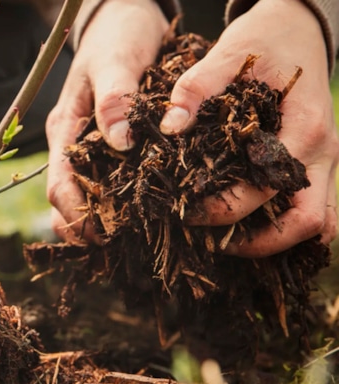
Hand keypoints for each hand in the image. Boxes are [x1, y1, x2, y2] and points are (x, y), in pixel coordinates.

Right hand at [46, 0, 167, 240]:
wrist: (127, 15)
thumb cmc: (118, 35)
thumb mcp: (115, 61)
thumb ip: (115, 98)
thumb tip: (120, 142)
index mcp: (65, 129)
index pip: (59, 185)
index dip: (75, 215)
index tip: (101, 234)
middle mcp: (74, 145)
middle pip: (69, 201)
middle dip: (87, 227)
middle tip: (120, 247)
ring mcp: (92, 147)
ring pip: (89, 196)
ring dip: (104, 220)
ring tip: (134, 240)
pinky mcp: (114, 146)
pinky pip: (113, 181)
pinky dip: (123, 202)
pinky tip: (147, 214)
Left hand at [159, 0, 338, 256]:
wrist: (297, 30)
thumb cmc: (264, 42)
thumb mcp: (228, 55)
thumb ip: (196, 88)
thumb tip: (170, 127)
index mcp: (305, 128)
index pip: (269, 188)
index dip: (228, 209)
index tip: (187, 211)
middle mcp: (323, 153)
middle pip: (309, 222)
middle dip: (259, 242)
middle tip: (210, 243)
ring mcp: (324, 163)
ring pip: (317, 224)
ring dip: (276, 241)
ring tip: (225, 243)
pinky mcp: (314, 166)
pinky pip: (310, 211)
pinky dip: (282, 229)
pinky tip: (241, 230)